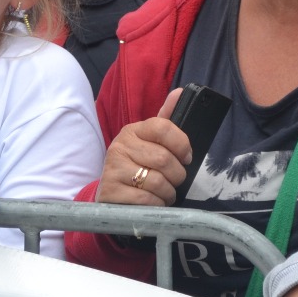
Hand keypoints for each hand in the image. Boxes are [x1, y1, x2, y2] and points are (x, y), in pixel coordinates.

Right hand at [96, 89, 191, 206]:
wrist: (111, 192)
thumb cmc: (137, 165)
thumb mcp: (150, 142)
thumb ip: (165, 120)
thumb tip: (180, 92)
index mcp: (133, 130)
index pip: (163, 127)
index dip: (182, 144)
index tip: (186, 157)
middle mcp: (120, 146)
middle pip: (164, 159)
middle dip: (177, 175)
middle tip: (173, 181)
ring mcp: (113, 169)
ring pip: (157, 182)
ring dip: (168, 193)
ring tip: (163, 193)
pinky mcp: (111, 192)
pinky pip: (147, 199)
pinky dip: (156, 204)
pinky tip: (152, 202)